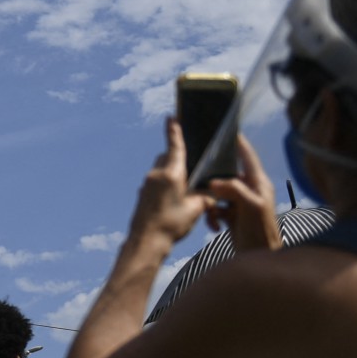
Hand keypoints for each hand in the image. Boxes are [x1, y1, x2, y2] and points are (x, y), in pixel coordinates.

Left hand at [128, 119, 215, 249]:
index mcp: (170, 174)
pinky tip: (174, 197)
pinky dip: (165, 182)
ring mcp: (146, 184)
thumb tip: (213, 189)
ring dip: (171, 171)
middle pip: (167, 157)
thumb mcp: (197, 208)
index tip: (172, 116)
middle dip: (178, 157)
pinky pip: (155, 180)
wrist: (145, 241)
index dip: (175, 131)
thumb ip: (206, 194)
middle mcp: (155, 175)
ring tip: (186, 185)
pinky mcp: (142, 193)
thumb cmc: (171, 224)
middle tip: (192, 163)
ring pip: (160, 169)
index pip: (174, 146)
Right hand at [205, 134, 282, 252]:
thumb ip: (234, 190)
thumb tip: (214, 182)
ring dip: (211, 201)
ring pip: (219, 192)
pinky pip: (217, 207)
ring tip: (209, 210)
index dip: (239, 144)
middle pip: (229, 175)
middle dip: (215, 177)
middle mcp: (251, 191)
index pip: (248, 157)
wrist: (260, 258)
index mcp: (259, 184)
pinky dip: (212, 214)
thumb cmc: (261, 233)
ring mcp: (241, 203)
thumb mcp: (250, 207)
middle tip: (200, 174)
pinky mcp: (233, 216)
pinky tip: (213, 224)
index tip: (227, 131)